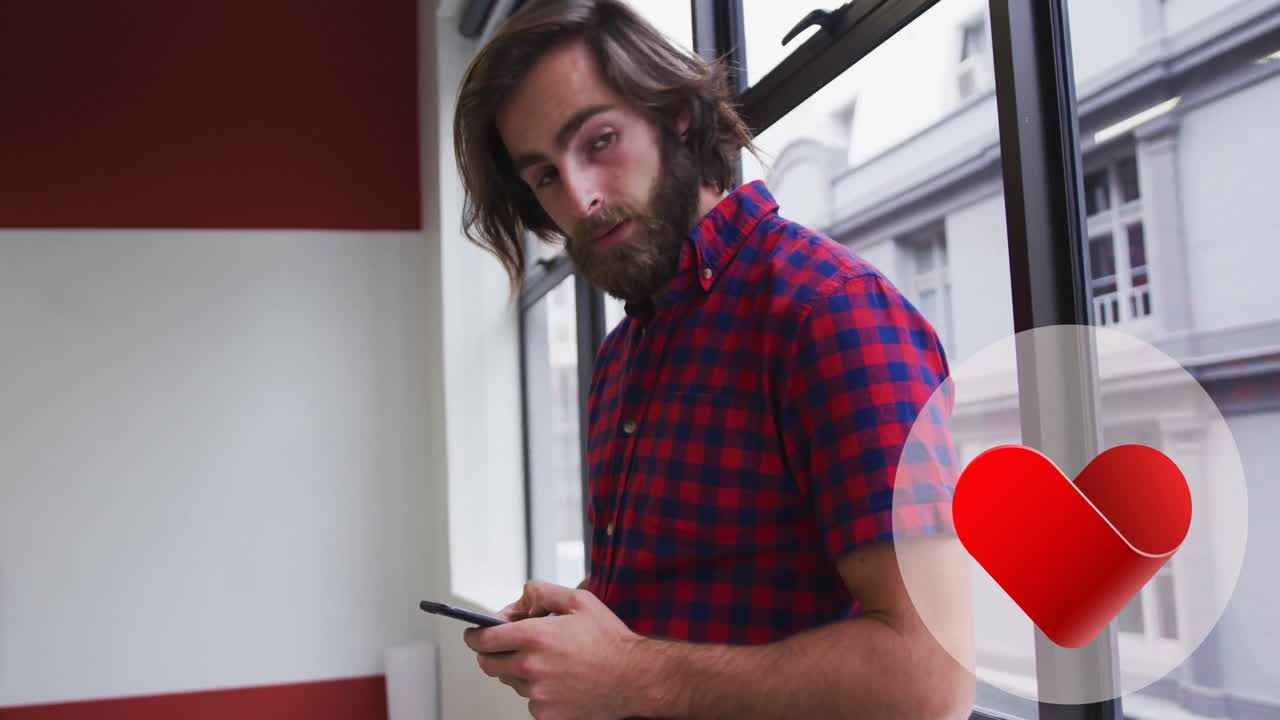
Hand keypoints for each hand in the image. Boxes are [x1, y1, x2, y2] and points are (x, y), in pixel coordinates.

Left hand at [464, 581, 642, 719]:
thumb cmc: (610, 641)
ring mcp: (537, 694)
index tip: (474, 634)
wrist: (634, 678)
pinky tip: (559, 679)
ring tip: (548, 661)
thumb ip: (543, 592)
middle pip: (489, 664)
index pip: (484, 640)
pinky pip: (529, 700)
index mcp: (536, 637)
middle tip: (506, 646)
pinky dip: (536, 690)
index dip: (475, 635)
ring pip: (510, 681)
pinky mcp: (546, 714)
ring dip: (518, 670)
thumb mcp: (579, 601)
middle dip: (492, 653)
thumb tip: (521, 597)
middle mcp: (531, 668)